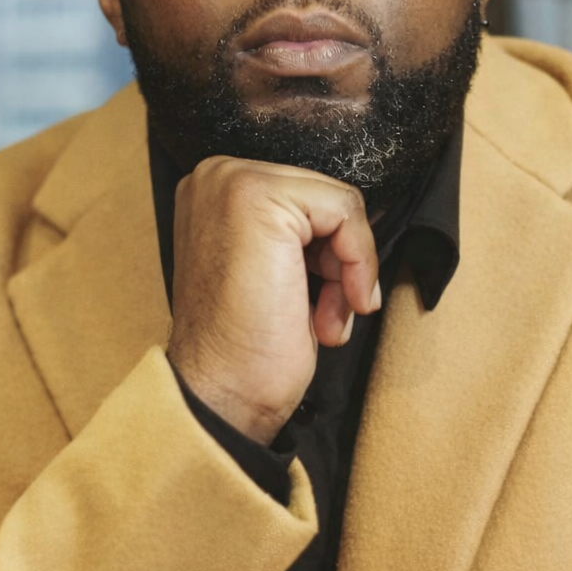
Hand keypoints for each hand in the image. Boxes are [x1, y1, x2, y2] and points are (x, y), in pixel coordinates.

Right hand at [167, 157, 380, 443]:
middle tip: (325, 314)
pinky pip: (345, 210)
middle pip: (324, 199)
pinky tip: (330, 312)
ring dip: (346, 269)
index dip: (327, 252)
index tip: (324, 299)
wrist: (220, 394)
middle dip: (339, 261)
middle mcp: (216, 176)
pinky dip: (356, 262)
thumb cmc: (244, 349)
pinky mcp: (259, 198)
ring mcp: (233, 182)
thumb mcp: (272, 270)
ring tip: (323, 319)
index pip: (306, 200)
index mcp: (215, 192)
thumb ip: (297, 234)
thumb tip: (352, 222)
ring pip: (339, 205)